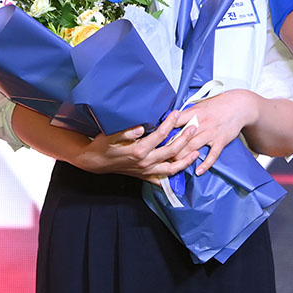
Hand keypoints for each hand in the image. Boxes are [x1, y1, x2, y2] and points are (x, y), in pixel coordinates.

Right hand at [74, 115, 198, 181]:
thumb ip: (127, 131)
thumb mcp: (111, 135)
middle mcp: (145, 162)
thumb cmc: (104, 145)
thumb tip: (141, 128)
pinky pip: (162, 179)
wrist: (95, 161)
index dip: (170, 123)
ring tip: (196, 152)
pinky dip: (173, 176)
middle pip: (171, 151)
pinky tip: (182, 170)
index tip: (177, 113)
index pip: (160, 135)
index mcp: (139, 150)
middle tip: (193, 127)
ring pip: (171, 168)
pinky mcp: (145, 176)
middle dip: (185, 138)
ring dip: (185, 161)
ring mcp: (146, 171)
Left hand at [164, 89, 260, 174]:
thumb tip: (171, 119)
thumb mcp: (201, 104)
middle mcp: (201, 123)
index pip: (174, 123)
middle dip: (169, 150)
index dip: (163, 133)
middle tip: (160, 158)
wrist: (239, 105)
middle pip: (180, 139)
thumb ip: (187, 113)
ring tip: (173, 166)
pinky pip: (212, 155)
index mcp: (194, 113)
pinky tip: (198, 171)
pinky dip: (205, 164)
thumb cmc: (219, 104)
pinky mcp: (221, 141)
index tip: (154, 141)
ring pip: (192, 148)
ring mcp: (211, 133)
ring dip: (182, 158)